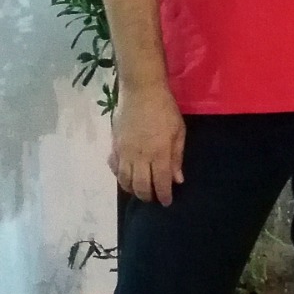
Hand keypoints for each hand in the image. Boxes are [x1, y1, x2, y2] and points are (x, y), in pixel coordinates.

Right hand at [108, 83, 185, 204]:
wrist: (141, 91)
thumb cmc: (165, 109)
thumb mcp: (178, 131)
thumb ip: (177, 157)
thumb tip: (178, 179)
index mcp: (159, 153)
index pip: (161, 183)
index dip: (164, 195)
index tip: (166, 202)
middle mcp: (140, 157)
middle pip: (141, 186)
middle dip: (147, 196)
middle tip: (153, 197)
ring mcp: (124, 152)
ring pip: (124, 180)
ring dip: (132, 190)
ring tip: (139, 191)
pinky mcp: (114, 145)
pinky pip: (114, 167)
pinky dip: (119, 176)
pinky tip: (125, 176)